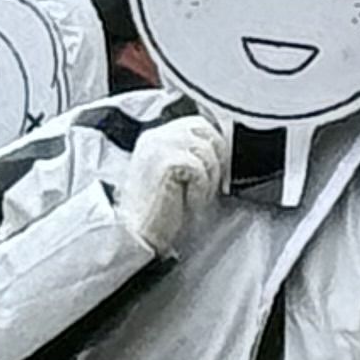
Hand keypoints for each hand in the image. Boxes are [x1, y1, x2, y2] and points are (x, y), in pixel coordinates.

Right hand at [114, 113, 230, 254]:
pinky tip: (188, 202)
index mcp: (155, 137)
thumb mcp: (175, 174)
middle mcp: (156, 137)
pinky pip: (199, 168)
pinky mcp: (166, 162)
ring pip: (206, 149)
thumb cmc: (158, 211)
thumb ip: (191, 155)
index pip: (196, 124)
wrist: (138, 235)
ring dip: (208, 178)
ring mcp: (159, 147)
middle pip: (205, 130)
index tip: (215, 172)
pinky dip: (200, 189)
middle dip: (215, 159)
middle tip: (209, 186)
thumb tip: (222, 151)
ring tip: (194, 197)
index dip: (214, 146)